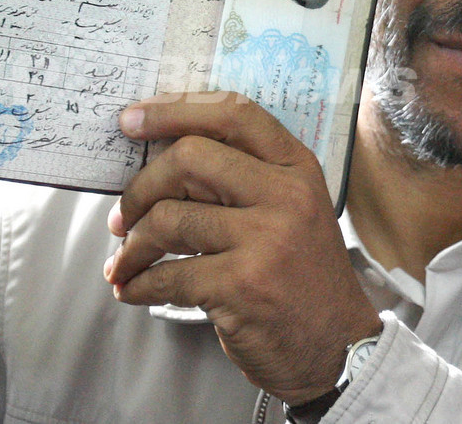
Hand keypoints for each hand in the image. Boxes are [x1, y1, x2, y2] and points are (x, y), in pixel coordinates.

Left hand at [104, 92, 381, 404]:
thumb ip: (241, 180)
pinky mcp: (243, 285)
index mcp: (296, 167)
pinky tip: (132, 289)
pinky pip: (168, 274)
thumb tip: (159, 162)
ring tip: (123, 261)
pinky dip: (138, 283)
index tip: (131, 120)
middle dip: (140, 187)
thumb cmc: (301, 279)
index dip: (173, 110)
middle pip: (188, 158)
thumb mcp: (290, 212)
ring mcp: (266, 240)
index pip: (232, 113)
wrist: (338, 351)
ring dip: (132, 244)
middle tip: (123, 215)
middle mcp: (286, 195)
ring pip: (169, 218)